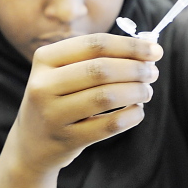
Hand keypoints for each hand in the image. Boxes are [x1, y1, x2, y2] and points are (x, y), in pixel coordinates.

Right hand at [1, 34, 161, 176]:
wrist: (31, 143)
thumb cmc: (58, 99)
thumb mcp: (63, 73)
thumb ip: (99, 58)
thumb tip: (149, 49)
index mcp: (44, 59)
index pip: (95, 44)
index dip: (130, 46)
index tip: (156, 51)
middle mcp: (43, 85)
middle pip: (101, 69)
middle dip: (136, 69)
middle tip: (152, 73)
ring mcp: (52, 114)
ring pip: (106, 97)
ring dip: (136, 92)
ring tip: (146, 92)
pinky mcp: (66, 139)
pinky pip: (109, 125)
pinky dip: (131, 116)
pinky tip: (137, 111)